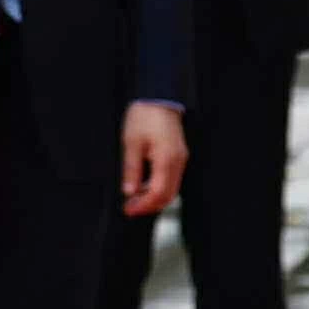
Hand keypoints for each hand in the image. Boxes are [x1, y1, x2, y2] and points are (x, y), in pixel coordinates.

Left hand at [120, 103, 187, 217]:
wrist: (159, 98)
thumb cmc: (145, 117)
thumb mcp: (131, 143)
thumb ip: (132, 170)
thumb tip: (129, 191)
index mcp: (167, 159)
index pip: (158, 193)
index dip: (143, 205)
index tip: (128, 210)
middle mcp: (178, 161)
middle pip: (168, 195)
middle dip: (149, 206)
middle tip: (130, 208)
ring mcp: (180, 159)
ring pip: (171, 189)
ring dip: (154, 198)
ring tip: (134, 199)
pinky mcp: (178, 156)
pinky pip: (172, 179)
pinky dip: (159, 188)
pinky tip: (144, 187)